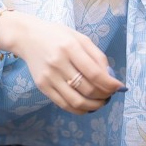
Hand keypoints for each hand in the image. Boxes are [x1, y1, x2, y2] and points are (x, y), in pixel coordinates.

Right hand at [6, 13, 124, 114]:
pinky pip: (64, 105)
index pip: (94, 74)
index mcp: (70, 47)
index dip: (110, 84)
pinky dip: (79, 109)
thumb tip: (110, 78)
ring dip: (94, 106)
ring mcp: (49, 76)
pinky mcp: (42, 86)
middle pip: (87, 89)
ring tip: (101, 102)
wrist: (27, 37)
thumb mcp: (79, 38)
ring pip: (76, 102)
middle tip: (110, 94)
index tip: (119, 87)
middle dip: (104, 96)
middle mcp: (58, 63)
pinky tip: (86, 105)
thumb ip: (97, 56)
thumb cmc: (57, 35)